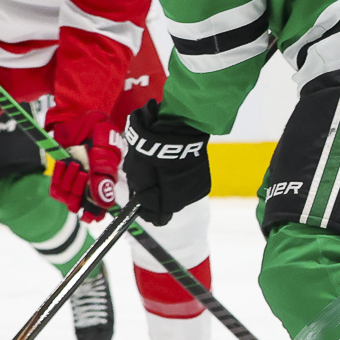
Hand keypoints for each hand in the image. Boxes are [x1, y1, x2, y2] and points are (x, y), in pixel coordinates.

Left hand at [49, 110, 122, 220]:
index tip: (90, 216)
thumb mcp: (105, 145)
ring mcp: (76, 179)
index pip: (102, 204)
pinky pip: (56, 190)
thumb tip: (105, 198)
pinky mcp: (62, 176)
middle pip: (84, 203)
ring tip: (72, 164)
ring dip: (69, 183)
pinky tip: (63, 166)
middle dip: (80, 189)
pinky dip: (58, 180)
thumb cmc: (96, 128)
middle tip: (79, 170)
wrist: (77, 116)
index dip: (96, 212)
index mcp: (107, 177)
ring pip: (70, 198)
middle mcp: (92, 182)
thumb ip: (105, 169)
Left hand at [122, 100, 210, 226]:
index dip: (146, 210)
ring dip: (165, 186)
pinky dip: (176, 177)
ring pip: (175, 194)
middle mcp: (187, 195)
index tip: (138, 199)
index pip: (158, 217)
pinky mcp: (201, 175)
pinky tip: (170, 163)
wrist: (181, 122)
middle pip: (166, 205)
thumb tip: (141, 203)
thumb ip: (140, 190)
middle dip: (155, 195)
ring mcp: (197, 185)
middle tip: (145, 175)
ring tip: (158, 166)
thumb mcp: (138, 168)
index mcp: (171, 196)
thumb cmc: (155, 143)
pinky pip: (184, 184)